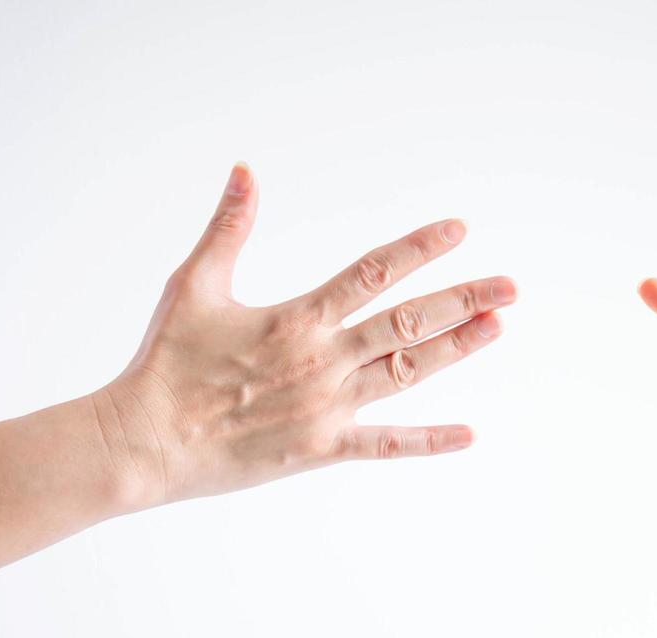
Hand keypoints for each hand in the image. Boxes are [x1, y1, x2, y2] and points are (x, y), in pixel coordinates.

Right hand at [92, 163, 516, 507]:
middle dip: (463, 300)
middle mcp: (323, 359)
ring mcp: (328, 406)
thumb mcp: (194, 285)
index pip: (373, 272)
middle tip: (511, 288)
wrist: (145, 439)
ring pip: (407, 374)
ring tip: (497, 328)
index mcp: (297, 317)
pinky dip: (428, 441)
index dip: (420, 248)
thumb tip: (245, 170)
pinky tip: (469, 434)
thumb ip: (228, 228)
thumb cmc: (164, 362)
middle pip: (408, 322)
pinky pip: (385, 445)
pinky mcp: (322, 448)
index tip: (459, 231)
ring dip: (456, 349)